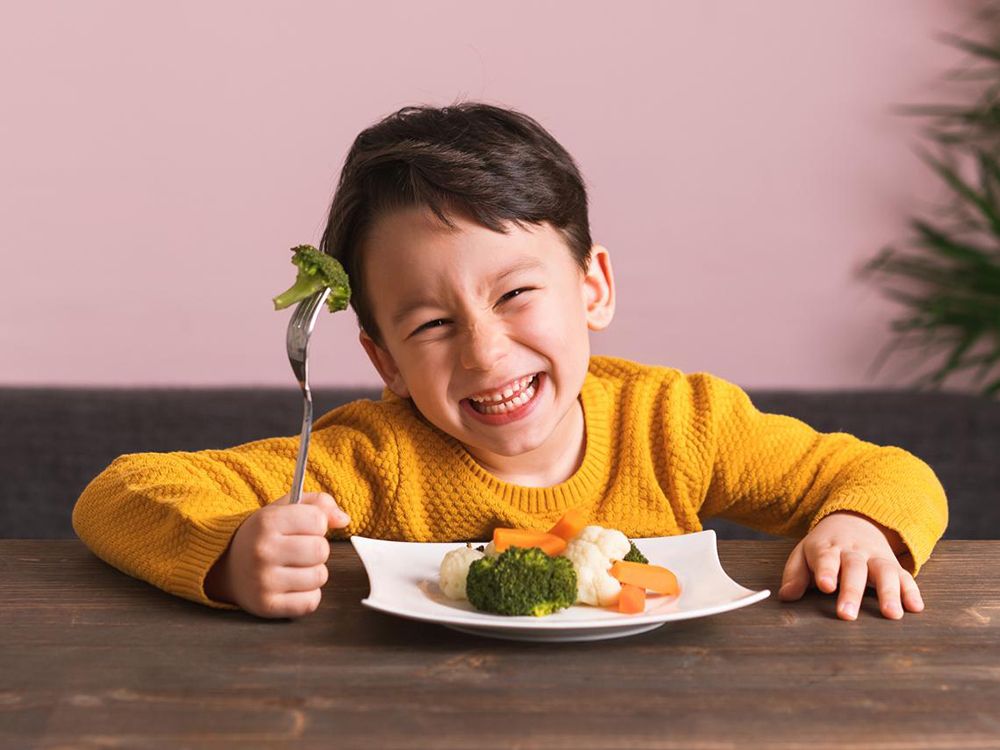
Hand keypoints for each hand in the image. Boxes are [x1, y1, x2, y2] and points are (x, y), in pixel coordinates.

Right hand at [203, 492, 350, 618]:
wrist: (225, 566)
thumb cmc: (263, 535)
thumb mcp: (284, 509)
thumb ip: (318, 504)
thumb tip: (344, 520)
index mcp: (266, 522)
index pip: (318, 520)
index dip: (317, 524)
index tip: (304, 528)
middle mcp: (263, 551)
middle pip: (321, 550)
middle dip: (317, 550)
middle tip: (300, 550)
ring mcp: (263, 581)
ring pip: (319, 577)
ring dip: (313, 573)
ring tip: (295, 568)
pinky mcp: (267, 606)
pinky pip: (310, 602)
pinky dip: (308, 595)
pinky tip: (292, 586)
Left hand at [778, 510, 923, 620]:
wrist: (854, 520)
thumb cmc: (824, 547)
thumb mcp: (804, 554)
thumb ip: (795, 575)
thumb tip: (786, 596)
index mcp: (827, 547)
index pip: (825, 557)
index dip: (826, 570)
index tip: (825, 585)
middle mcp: (853, 552)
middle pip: (854, 569)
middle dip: (851, 591)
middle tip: (847, 614)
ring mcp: (876, 557)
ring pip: (884, 571)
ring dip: (889, 592)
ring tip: (891, 614)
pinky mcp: (894, 565)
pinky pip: (905, 576)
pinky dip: (912, 591)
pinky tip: (915, 607)